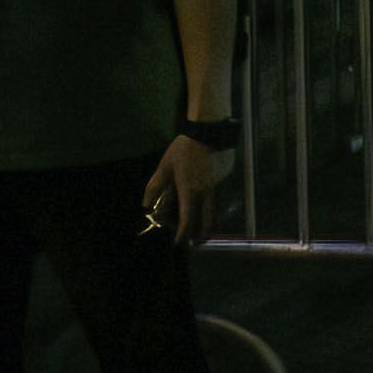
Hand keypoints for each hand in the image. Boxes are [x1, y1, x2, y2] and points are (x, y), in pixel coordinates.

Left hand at [141, 132, 226, 247]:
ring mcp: (219, 184)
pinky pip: (219, 192)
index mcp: (190, 190)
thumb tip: (146, 205)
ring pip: (216, 208)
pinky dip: (213, 199)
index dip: (183, 233)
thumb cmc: (184, 149)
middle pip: (208, 219)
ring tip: (205, 227)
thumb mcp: (164, 166)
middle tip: (198, 241)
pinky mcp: (226, 176)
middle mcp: (207, 191)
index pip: (187, 219)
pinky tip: (209, 192)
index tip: (179, 242)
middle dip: (203, 233)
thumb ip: (156, 187)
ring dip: (210, 220)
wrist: (209, 130)